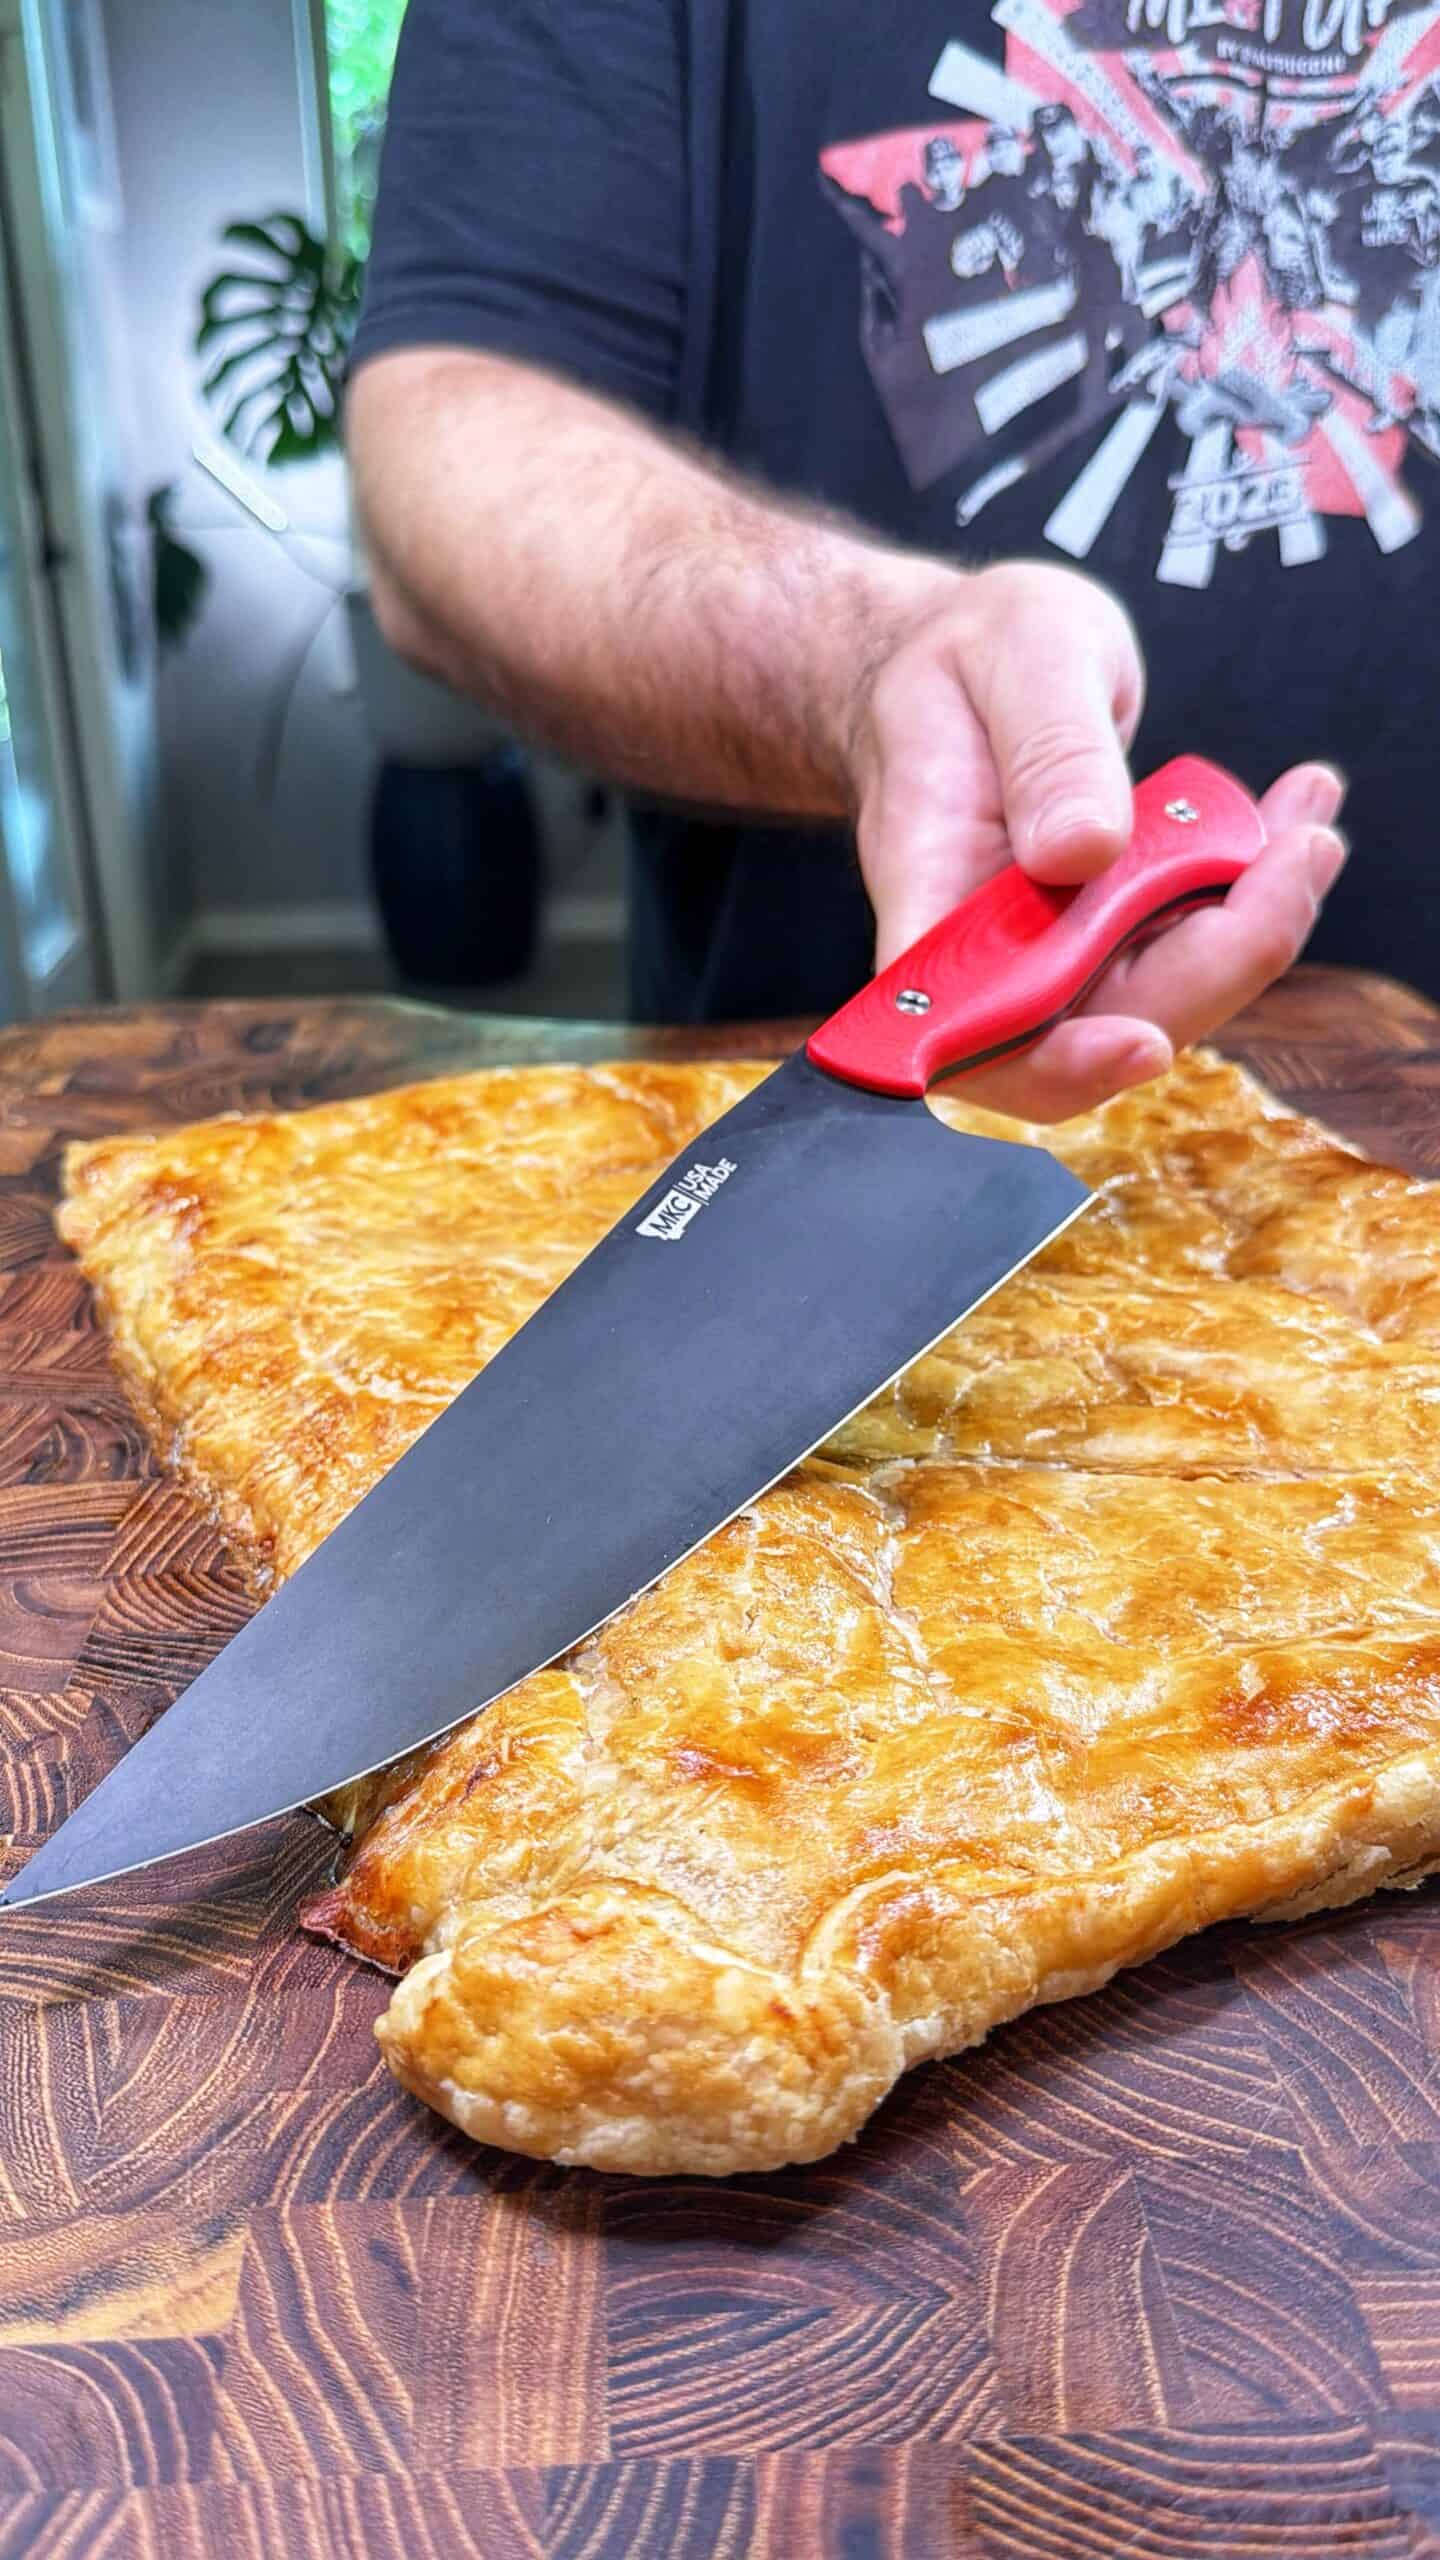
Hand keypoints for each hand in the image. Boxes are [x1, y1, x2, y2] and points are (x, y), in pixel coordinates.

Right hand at [848, 560, 1346, 1121]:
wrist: (964, 652)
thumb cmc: (968, 650)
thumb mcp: (1018, 654)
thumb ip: (1048, 750)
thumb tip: (1080, 852)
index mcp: (930, 887)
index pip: (966, 1027)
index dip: (1052, 1063)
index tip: (1139, 1042)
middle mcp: (989, 945)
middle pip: (1096, 1029)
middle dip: (1217, 967)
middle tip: (1299, 853)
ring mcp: (1051, 948)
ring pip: (1162, 998)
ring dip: (1256, 927)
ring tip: (1308, 822)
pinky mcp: (1107, 932)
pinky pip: (1189, 947)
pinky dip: (1255, 892)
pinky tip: (1293, 813)